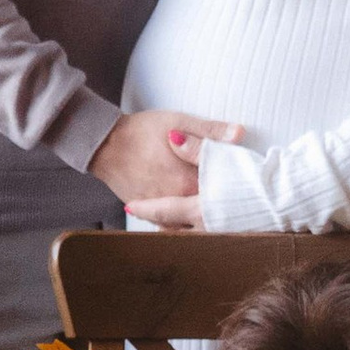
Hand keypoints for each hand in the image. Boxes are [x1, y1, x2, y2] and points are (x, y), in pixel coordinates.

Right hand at [89, 106, 241, 214]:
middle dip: (222, 207)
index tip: (246, 183)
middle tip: (236, 203)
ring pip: (191, 225)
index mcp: (190, 180)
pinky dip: (182, 226)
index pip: (224, 189)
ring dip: (204, 221)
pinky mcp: (148, 213)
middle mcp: (177, 201)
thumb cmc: (141, 130)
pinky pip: (171, 228)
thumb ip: (210, 131)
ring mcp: (161, 211)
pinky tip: (191, 221)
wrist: (104, 144)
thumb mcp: (178, 121)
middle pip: (209, 212)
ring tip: (218, 215)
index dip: (237, 186)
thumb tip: (239, 134)